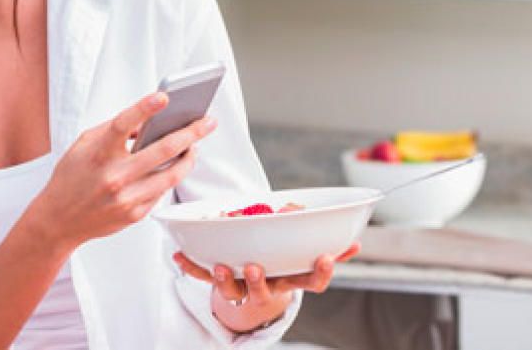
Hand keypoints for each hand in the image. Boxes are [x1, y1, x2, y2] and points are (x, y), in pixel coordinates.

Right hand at [25, 93, 213, 250]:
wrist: (57, 221)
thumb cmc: (72, 179)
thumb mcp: (84, 146)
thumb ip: (114, 130)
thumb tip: (149, 120)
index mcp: (97, 155)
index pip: (122, 126)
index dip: (144, 109)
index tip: (164, 96)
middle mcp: (113, 176)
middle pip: (163, 150)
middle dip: (191, 133)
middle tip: (208, 122)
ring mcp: (126, 198)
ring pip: (172, 173)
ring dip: (189, 156)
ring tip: (195, 145)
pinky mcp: (136, 214)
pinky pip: (163, 190)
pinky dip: (171, 175)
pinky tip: (176, 165)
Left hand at [173, 244, 360, 332]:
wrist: (254, 292)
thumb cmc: (283, 264)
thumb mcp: (304, 257)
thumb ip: (326, 245)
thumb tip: (355, 239)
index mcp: (292, 278)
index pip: (312, 281)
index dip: (321, 272)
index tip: (326, 257)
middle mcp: (268, 287)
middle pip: (265, 290)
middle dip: (259, 281)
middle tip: (256, 267)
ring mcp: (243, 288)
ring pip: (233, 290)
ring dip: (225, 280)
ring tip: (221, 266)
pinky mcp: (221, 283)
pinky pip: (203, 277)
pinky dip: (190, 267)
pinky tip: (177, 255)